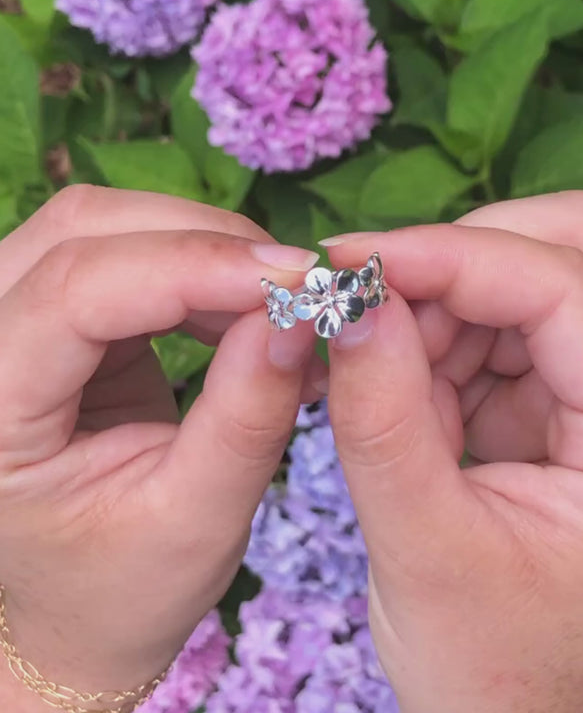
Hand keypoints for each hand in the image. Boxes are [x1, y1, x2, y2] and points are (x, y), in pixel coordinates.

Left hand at [0, 185, 324, 709]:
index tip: (297, 279)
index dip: (193, 268)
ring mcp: (6, 324)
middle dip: (207, 244)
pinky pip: (124, 255)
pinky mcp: (52, 321)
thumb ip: (248, 414)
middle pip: (84, 231)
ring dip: (205, 250)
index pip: (75, 292)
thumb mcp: (200, 518)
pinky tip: (245, 314)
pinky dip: (197, 272)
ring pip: (103, 227)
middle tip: (301, 286)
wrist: (77, 608)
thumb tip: (298, 315)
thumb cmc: (127, 587)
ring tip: (279, 308)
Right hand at [323, 191, 582, 712]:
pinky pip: (499, 324)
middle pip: (574, 248)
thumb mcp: (419, 546)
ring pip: (529, 276)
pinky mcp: (565, 402)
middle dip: (461, 261)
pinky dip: (441, 340)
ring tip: (388, 385)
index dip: (450, 256)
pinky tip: (412, 402)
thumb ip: (380, 417)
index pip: (564, 288)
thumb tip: (352, 300)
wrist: (504, 711)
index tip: (350, 262)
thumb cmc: (482, 661)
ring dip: (442, 307)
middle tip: (374, 307)